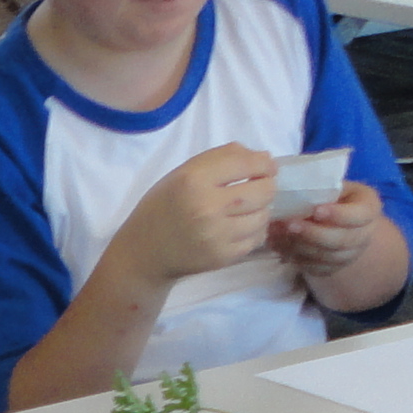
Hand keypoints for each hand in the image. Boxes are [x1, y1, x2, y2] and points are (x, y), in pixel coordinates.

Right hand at [108, 141, 278, 288]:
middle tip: (259, 187)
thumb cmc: (163, 207)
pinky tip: (240, 227)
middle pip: (264, 190)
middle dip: (267, 185)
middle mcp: (208, 206)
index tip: (266, 166)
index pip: (248, 163)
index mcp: (194, 180)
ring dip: (261, 210)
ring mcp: (217, 235)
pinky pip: (256, 238)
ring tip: (246, 209)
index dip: (265, 163)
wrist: (145, 253)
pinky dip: (254, 230)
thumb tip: (261, 156)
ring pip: (263, 216)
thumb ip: (219, 159)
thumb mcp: (181, 174)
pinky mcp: (223, 256)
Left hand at [269, 179, 384, 285]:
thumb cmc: (330, 196)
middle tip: (290, 225)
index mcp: (368, 206)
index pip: (360, 215)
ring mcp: (352, 253)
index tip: (316, 211)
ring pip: (328, 257)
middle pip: (343, 240)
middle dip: (314, 234)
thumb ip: (318, 191)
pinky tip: (282, 247)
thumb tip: (290, 194)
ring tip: (279, 235)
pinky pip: (318, 269)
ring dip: (302, 248)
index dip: (338, 215)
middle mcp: (365, 232)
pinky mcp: (336, 266)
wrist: (333, 218)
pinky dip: (298, 260)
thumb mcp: (330, 186)